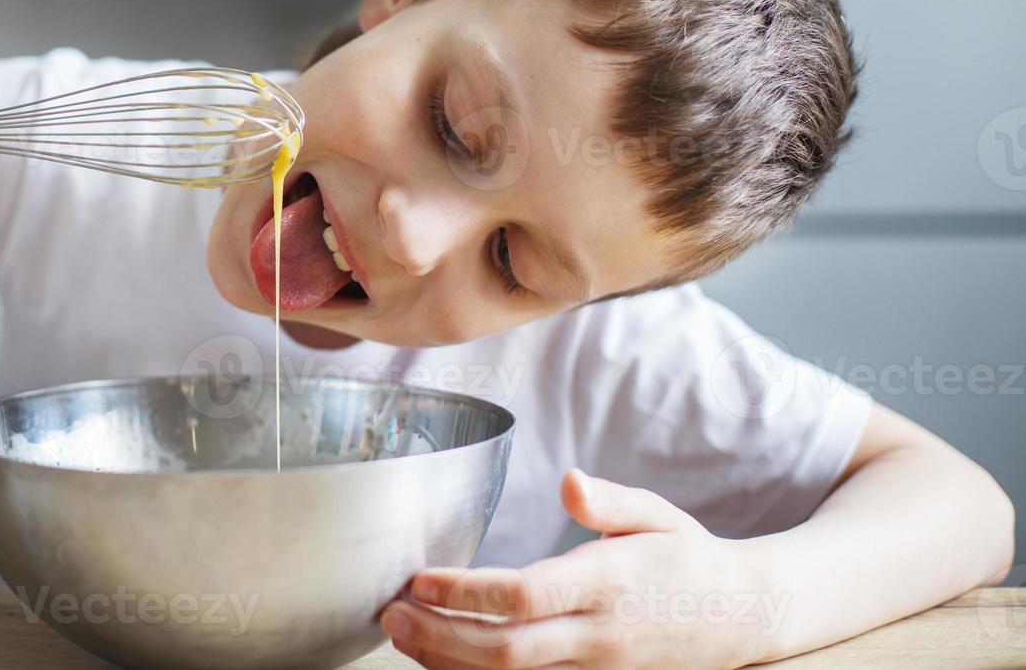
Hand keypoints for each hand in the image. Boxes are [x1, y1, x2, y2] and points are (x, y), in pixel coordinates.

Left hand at [380, 469, 775, 668]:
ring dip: (448, 661)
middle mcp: (599, 635)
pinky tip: (439, 658)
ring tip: (400, 633)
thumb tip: (570, 481)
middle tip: (390, 611)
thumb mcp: (657, 516)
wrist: (742, 619)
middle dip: (440, 635)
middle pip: (508, 649)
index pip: (527, 596)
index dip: (466, 594)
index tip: (420, 578)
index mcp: (610, 584)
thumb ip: (611, 501)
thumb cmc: (687, 557)